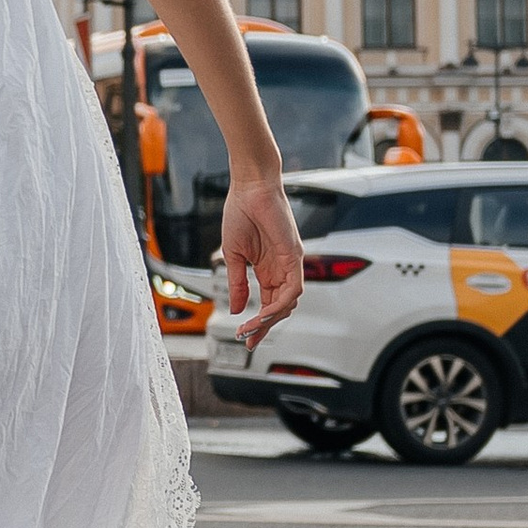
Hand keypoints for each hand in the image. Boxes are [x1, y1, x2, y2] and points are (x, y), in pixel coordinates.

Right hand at [218, 177, 302, 346]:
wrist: (250, 188)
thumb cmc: (241, 214)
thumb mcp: (234, 256)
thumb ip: (238, 284)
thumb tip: (238, 309)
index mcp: (266, 269)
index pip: (267, 303)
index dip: (256, 322)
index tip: (243, 336)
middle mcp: (281, 269)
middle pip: (279, 307)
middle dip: (263, 327)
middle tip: (248, 340)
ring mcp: (290, 263)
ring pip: (288, 302)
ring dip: (271, 318)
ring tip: (252, 327)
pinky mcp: (294, 256)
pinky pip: (294, 287)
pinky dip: (281, 303)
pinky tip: (265, 312)